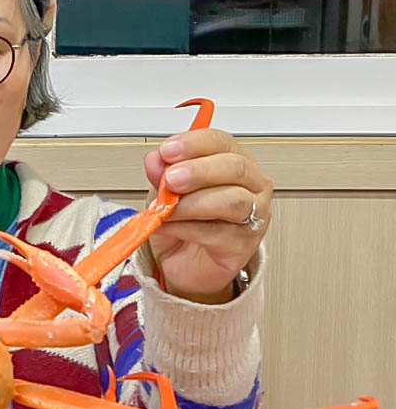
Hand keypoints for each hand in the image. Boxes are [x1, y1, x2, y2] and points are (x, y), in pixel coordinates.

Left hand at [143, 127, 271, 302]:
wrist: (186, 266)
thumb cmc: (185, 224)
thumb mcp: (166, 193)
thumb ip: (162, 174)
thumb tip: (154, 160)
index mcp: (235, 162)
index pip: (222, 142)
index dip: (194, 143)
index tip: (168, 150)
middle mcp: (252, 186)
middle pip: (234, 168)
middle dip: (198, 171)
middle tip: (170, 179)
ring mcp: (253, 215)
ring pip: (232, 201)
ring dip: (193, 203)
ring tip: (166, 209)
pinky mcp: (243, 245)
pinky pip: (217, 233)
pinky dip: (186, 228)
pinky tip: (169, 227)